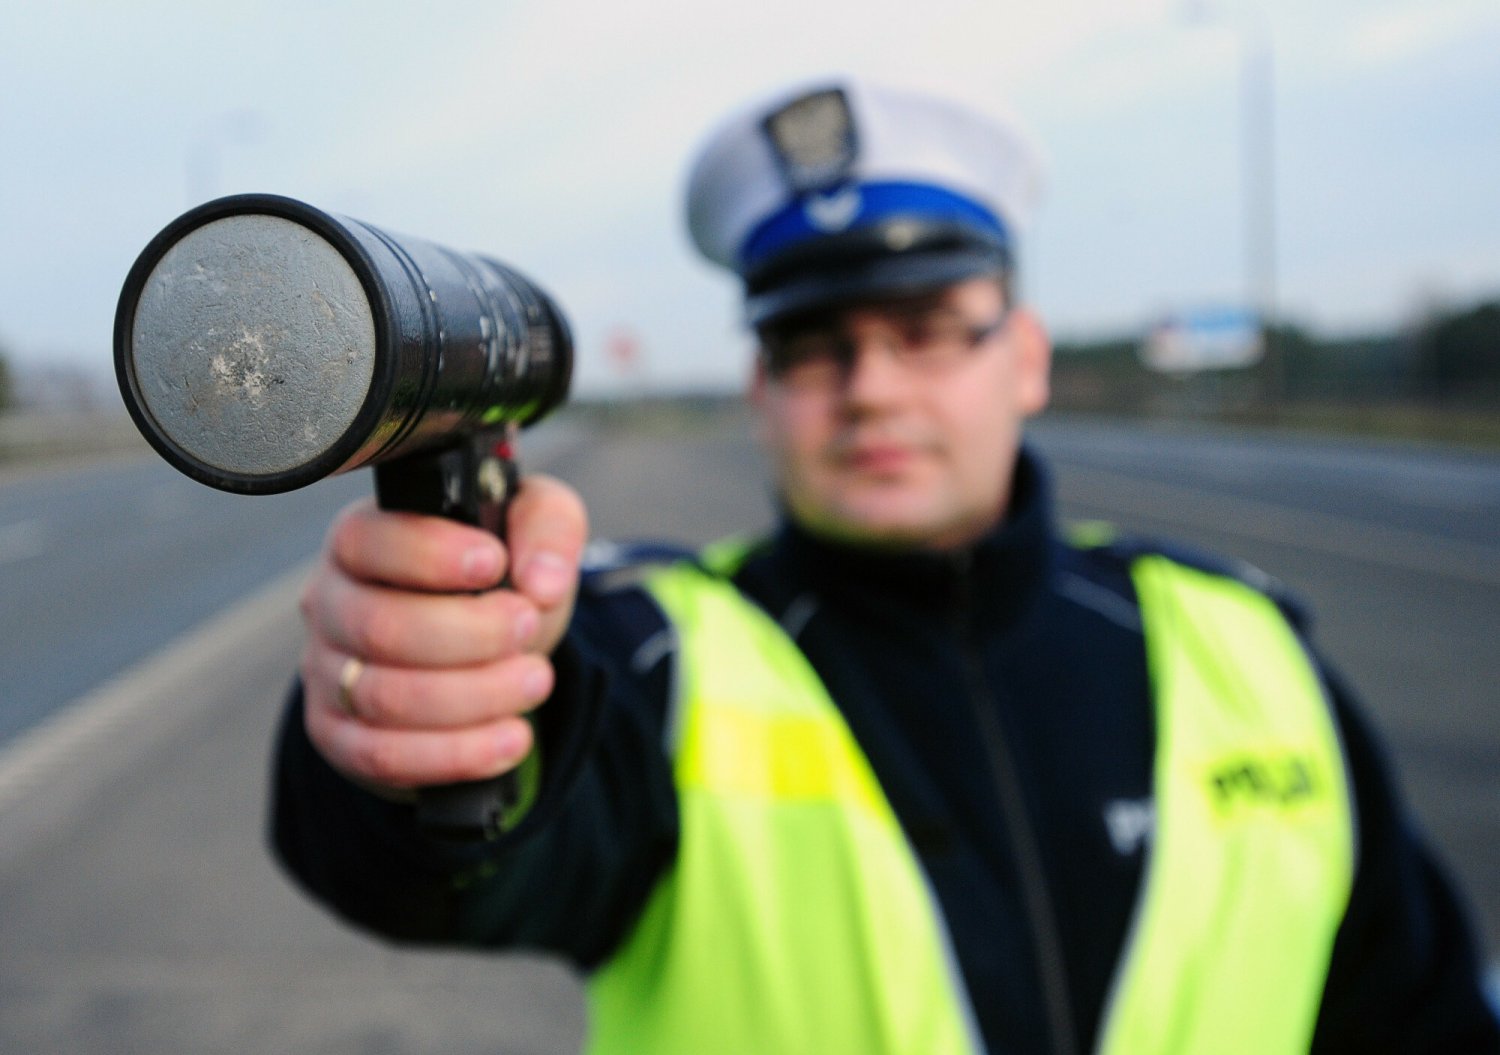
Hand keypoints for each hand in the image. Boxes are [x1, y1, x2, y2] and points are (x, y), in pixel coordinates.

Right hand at [298, 474, 586, 796]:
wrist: (479, 645)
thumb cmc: (495, 574)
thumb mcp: (532, 527)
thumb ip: (547, 530)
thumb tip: (542, 582)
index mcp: (362, 539)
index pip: (369, 542)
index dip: (432, 555)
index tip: (494, 563)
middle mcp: (329, 602)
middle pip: (380, 627)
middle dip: (471, 634)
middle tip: (528, 626)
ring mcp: (326, 672)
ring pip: (386, 698)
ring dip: (476, 697)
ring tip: (536, 681)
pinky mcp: (337, 734)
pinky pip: (384, 756)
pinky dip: (457, 754)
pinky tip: (511, 738)